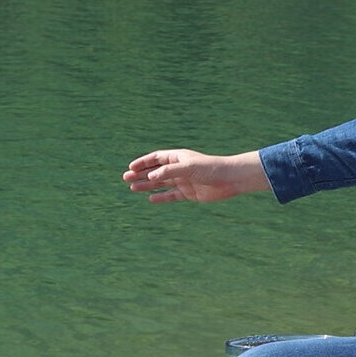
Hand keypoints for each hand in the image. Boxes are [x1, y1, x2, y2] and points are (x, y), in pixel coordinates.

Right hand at [123, 149, 268, 203]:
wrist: (229, 180)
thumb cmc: (210, 168)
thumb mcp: (188, 168)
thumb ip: (169, 172)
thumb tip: (151, 176)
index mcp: (178, 157)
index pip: (156, 158)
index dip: (143, 162)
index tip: (130, 168)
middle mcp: (179, 168)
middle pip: (155, 171)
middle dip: (141, 174)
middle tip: (126, 179)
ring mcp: (183, 181)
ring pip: (161, 183)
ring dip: (147, 185)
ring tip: (133, 189)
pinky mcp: (189, 193)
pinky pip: (171, 195)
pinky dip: (161, 197)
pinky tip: (150, 199)